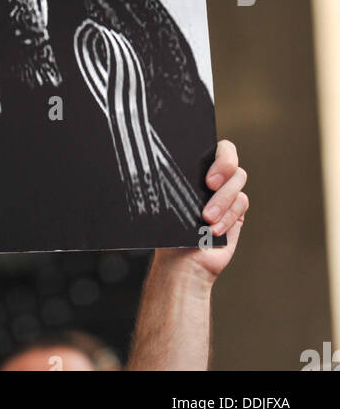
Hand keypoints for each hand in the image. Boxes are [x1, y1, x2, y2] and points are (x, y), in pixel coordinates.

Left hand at [155, 138, 247, 283]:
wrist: (182, 262)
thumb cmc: (169, 230)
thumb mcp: (168, 201)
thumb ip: (176, 180)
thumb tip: (170, 158)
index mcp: (193, 167)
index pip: (213, 146)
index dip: (218, 155)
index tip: (207, 175)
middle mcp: (212, 176)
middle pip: (231, 159)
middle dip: (223, 170)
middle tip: (209, 185)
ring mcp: (227, 193)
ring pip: (238, 180)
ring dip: (223, 199)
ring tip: (206, 219)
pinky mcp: (236, 211)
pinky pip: (242, 203)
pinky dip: (229, 216)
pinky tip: (214, 231)